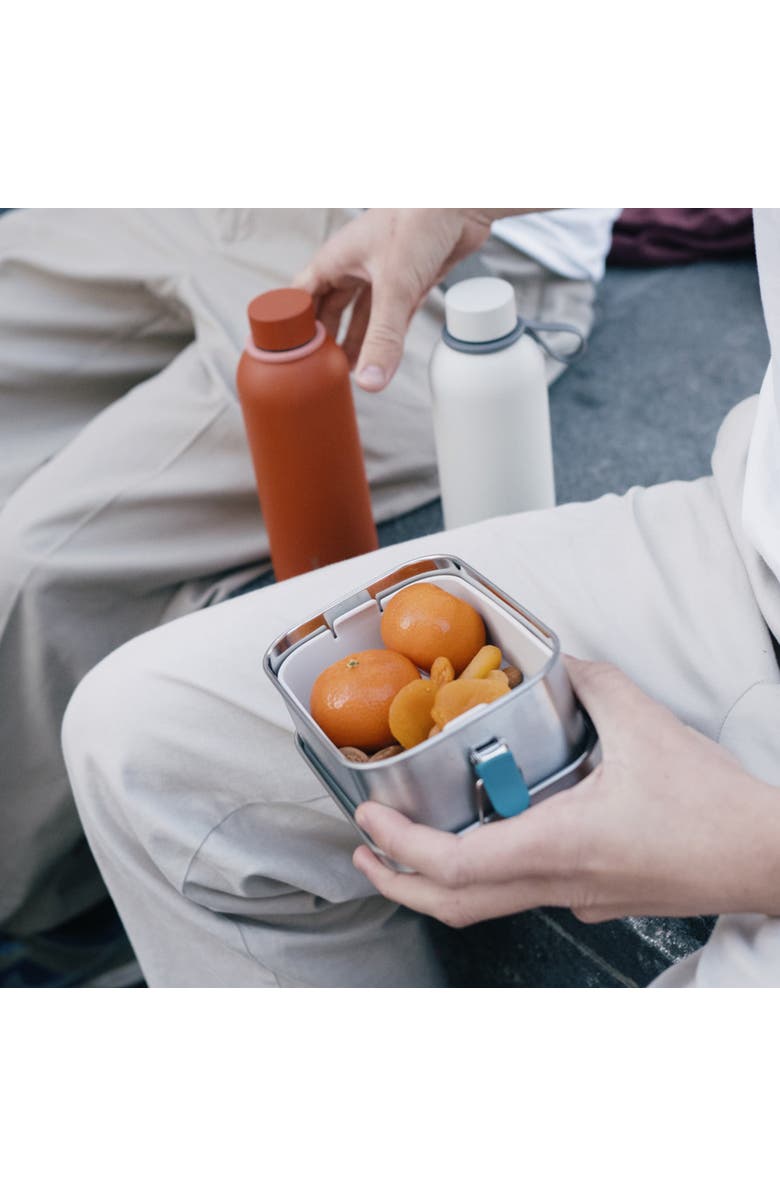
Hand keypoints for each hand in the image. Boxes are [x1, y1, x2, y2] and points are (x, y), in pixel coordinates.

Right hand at [294, 209, 502, 390]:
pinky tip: (379, 358)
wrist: (462, 199)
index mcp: (336, 259)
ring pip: (360, 315)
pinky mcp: (409, 282)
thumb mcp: (395, 287)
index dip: (291, 326)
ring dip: (354, 342)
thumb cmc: (419, 221)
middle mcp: (354, 266)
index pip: (299, 298)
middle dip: (325, 340)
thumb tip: (370, 380)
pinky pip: (389, 316)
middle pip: (329, 310)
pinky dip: (383, 337)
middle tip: (319, 371)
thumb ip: (383, 337)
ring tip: (346, 372)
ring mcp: (382, 273)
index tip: (288, 357)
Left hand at [353, 657, 779, 926]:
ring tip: (409, 847)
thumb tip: (560, 661)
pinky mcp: (594, 897)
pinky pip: (524, 891)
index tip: (368, 824)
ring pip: (488, 904)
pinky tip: (491, 833)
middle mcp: (559, 882)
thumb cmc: (712, 809)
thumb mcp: (646, 725)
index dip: (400, 848)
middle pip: (455, 906)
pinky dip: (487, 871)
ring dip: (438, 879)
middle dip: (398, 881)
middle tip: (366, 851)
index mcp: (559, 845)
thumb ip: (593, 684)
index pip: (455, 866)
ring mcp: (576, 897)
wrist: (764, 858)